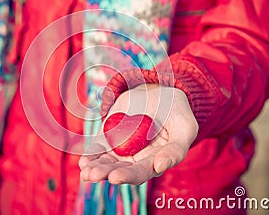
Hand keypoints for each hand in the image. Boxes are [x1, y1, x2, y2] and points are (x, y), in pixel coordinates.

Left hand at [79, 85, 197, 184]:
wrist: (160, 92)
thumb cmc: (176, 111)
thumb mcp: (184, 128)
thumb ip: (177, 149)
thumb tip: (160, 166)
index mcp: (155, 161)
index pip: (141, 172)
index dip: (129, 175)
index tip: (116, 176)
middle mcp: (136, 159)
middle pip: (120, 170)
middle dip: (106, 173)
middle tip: (94, 175)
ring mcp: (122, 148)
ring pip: (107, 162)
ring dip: (95, 168)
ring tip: (85, 172)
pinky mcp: (110, 136)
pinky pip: (99, 148)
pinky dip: (91, 155)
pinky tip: (84, 161)